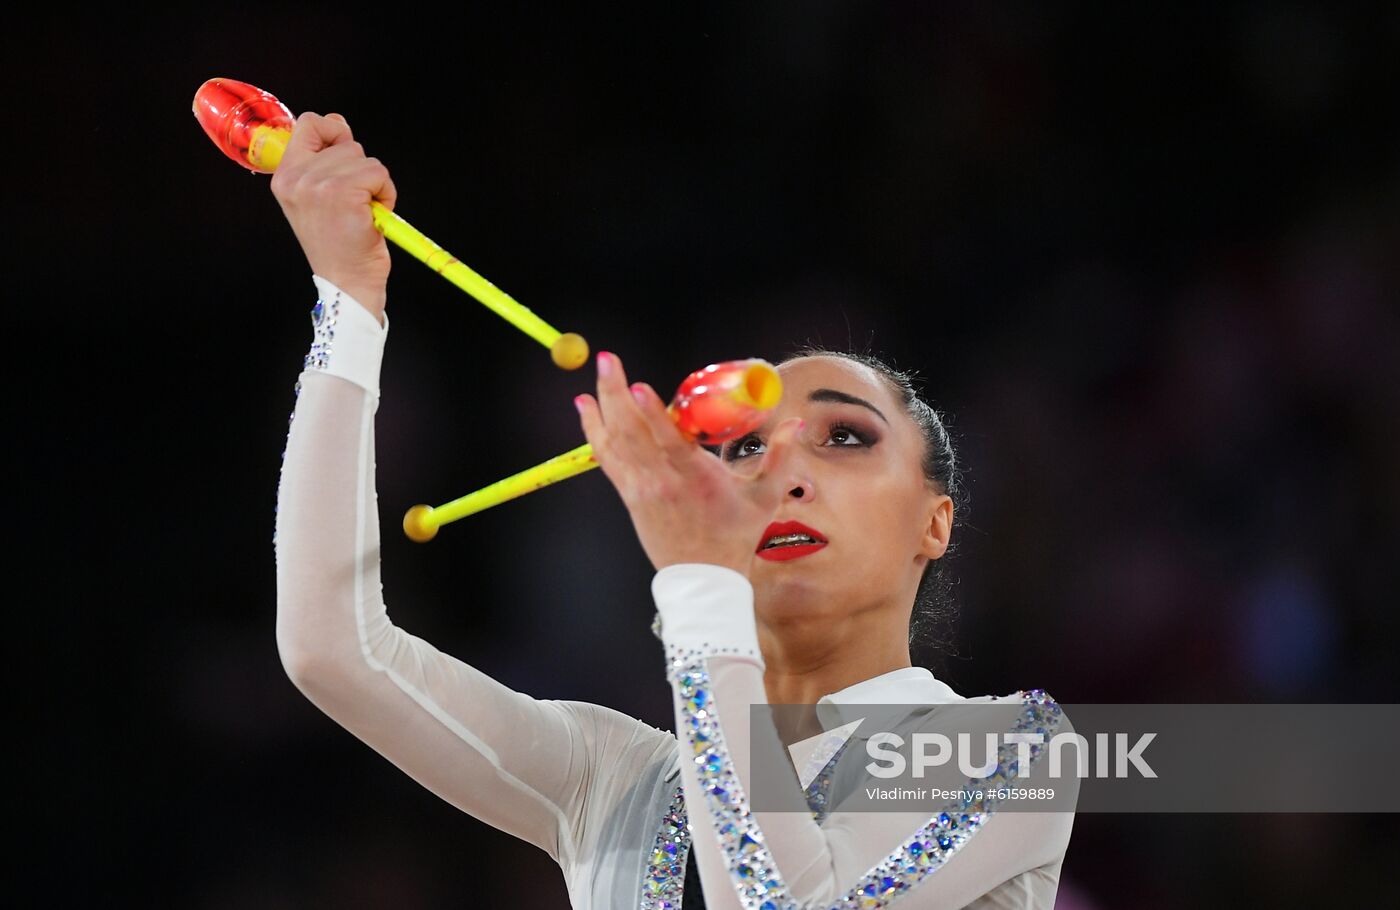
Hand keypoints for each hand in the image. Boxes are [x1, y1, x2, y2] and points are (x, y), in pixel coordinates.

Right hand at [269, 112, 396, 323]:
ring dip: (374, 184)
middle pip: (345, 142)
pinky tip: (372, 216)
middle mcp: (296, 178)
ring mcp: (318, 184)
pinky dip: (386, 193)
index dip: (333, 133)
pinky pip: (379, 173)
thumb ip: (326, 158)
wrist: (347, 282)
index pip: (308, 123)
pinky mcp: (343, 191)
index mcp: (284, 177)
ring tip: (362, 212)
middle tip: (353, 203)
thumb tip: (339, 122)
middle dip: (360, 169)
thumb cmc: (340, 243)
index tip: (344, 160)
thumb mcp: (322, 196)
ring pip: (365, 157)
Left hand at [575, 351, 804, 575]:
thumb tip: (796, 423)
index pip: (670, 443)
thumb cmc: (736, 536)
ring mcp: (641, 489)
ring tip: (599, 371)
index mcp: (697, 480)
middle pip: (632, 432)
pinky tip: (586, 406)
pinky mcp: (629, 494)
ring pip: (615, 441)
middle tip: (607, 359)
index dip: (652, 413)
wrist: (703, 579)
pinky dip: (594, 429)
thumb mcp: (765, 496)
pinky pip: (606, 456)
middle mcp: (663, 482)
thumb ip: (780, 456)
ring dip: (602, 404)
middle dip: (615, 392)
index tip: (639, 385)